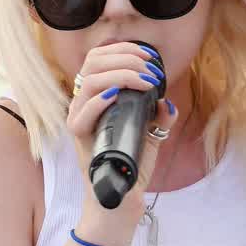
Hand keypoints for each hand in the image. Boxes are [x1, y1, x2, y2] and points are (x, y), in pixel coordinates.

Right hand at [67, 42, 177, 217]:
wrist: (123, 195)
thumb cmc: (132, 162)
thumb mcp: (151, 133)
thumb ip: (158, 115)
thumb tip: (166, 101)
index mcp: (96, 95)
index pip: (99, 57)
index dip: (123, 49)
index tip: (149, 55)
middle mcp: (83, 102)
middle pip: (93, 62)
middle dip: (125, 58)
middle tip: (150, 70)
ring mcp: (79, 118)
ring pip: (88, 81)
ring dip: (120, 74)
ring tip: (145, 82)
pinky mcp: (79, 138)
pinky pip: (83, 113)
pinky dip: (101, 99)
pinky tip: (119, 95)